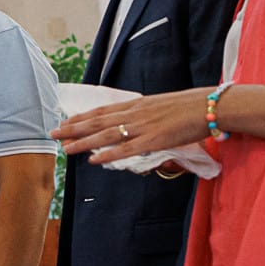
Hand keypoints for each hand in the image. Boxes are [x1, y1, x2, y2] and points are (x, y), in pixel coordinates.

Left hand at [52, 87, 212, 164]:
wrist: (212, 105)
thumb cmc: (191, 106)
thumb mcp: (162, 106)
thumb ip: (146, 115)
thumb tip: (135, 125)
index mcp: (137, 104)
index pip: (102, 111)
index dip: (81, 117)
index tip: (64, 122)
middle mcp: (135, 113)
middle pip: (97, 122)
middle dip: (73, 128)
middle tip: (53, 134)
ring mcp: (144, 126)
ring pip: (106, 135)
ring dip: (84, 142)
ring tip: (66, 149)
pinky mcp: (154, 140)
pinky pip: (127, 149)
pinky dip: (109, 155)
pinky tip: (94, 161)